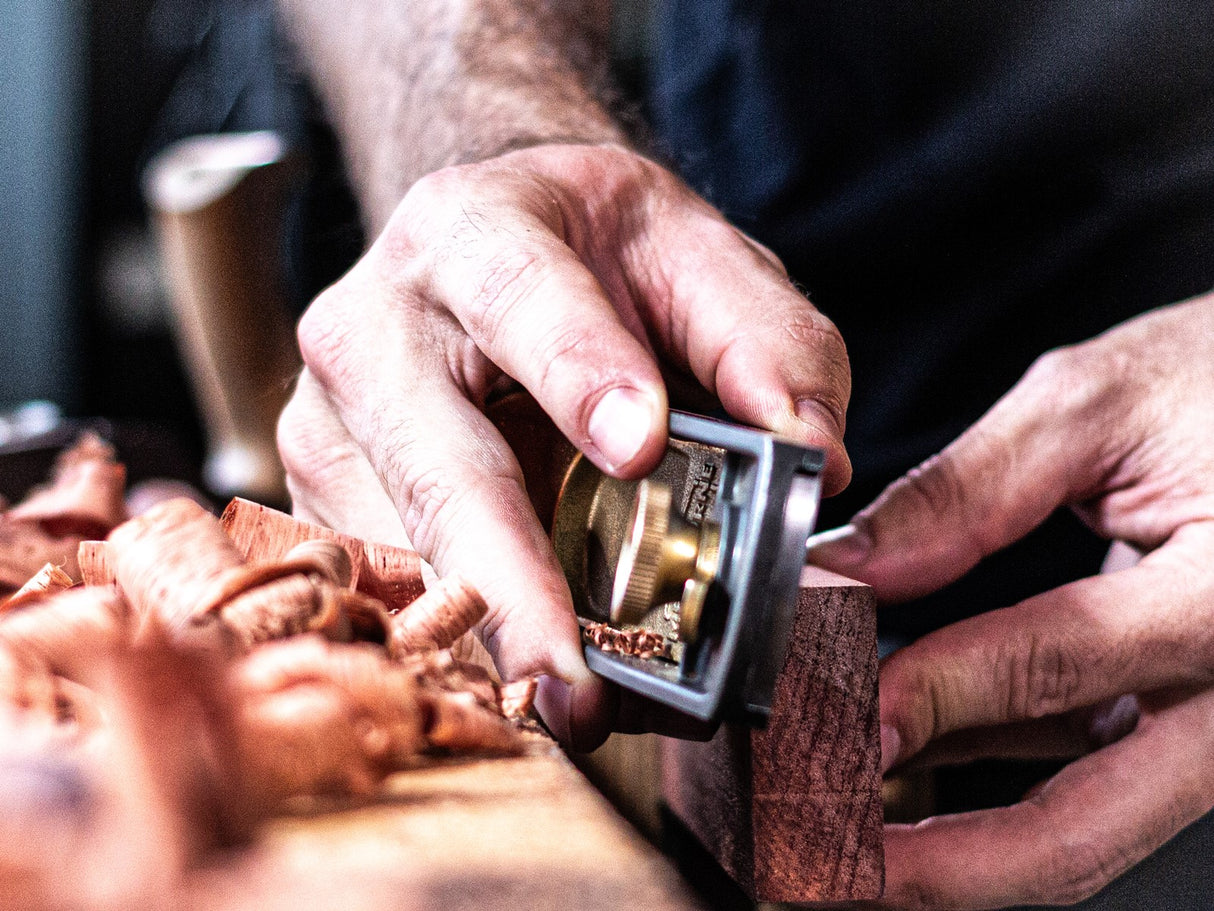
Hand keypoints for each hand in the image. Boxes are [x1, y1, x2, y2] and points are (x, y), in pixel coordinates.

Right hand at [278, 143, 850, 747]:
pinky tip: (523, 685)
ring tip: (573, 711)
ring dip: (488, 639)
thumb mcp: (697, 256)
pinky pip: (388, 586)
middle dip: (511, 581)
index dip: (577, 368)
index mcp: (471, 233)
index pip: (519, 295)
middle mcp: (376, 328)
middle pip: (439, 465)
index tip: (638, 445)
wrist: (495, 252)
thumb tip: (813, 457)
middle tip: (579, 683)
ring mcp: (336, 423)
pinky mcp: (329, 498)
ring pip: (404, 551)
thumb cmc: (596, 257)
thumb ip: (765, 339)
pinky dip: (459, 642)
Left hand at [809, 294, 1213, 907]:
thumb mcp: (1096, 406)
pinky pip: (1096, 765)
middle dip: (954, 864)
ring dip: (969, 838)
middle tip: (842, 871)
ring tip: (859, 833)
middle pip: (1090, 821)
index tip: (839, 715)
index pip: (1058, 663)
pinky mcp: (1198, 712)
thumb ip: (968, 492)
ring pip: (1092, 814)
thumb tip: (855, 565)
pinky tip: (918, 757)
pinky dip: (1002, 768)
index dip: (936, 695)